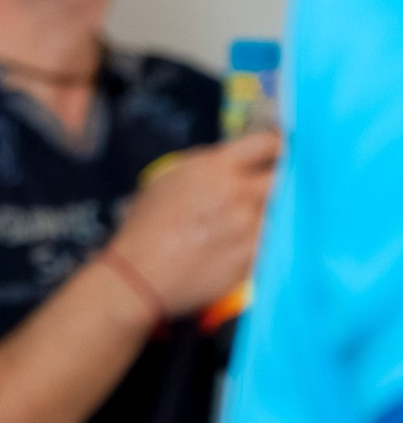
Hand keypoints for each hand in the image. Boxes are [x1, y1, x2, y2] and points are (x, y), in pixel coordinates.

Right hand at [110, 132, 279, 317]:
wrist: (138, 278)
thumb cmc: (144, 229)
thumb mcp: (166, 180)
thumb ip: (206, 166)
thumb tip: (236, 163)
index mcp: (216, 168)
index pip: (268, 143)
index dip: (277, 146)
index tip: (279, 152)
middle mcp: (239, 193)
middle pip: (285, 175)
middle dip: (282, 178)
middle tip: (275, 184)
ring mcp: (250, 227)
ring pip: (283, 209)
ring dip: (274, 210)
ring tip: (255, 218)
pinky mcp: (255, 257)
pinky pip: (273, 240)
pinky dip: (266, 239)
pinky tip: (245, 244)